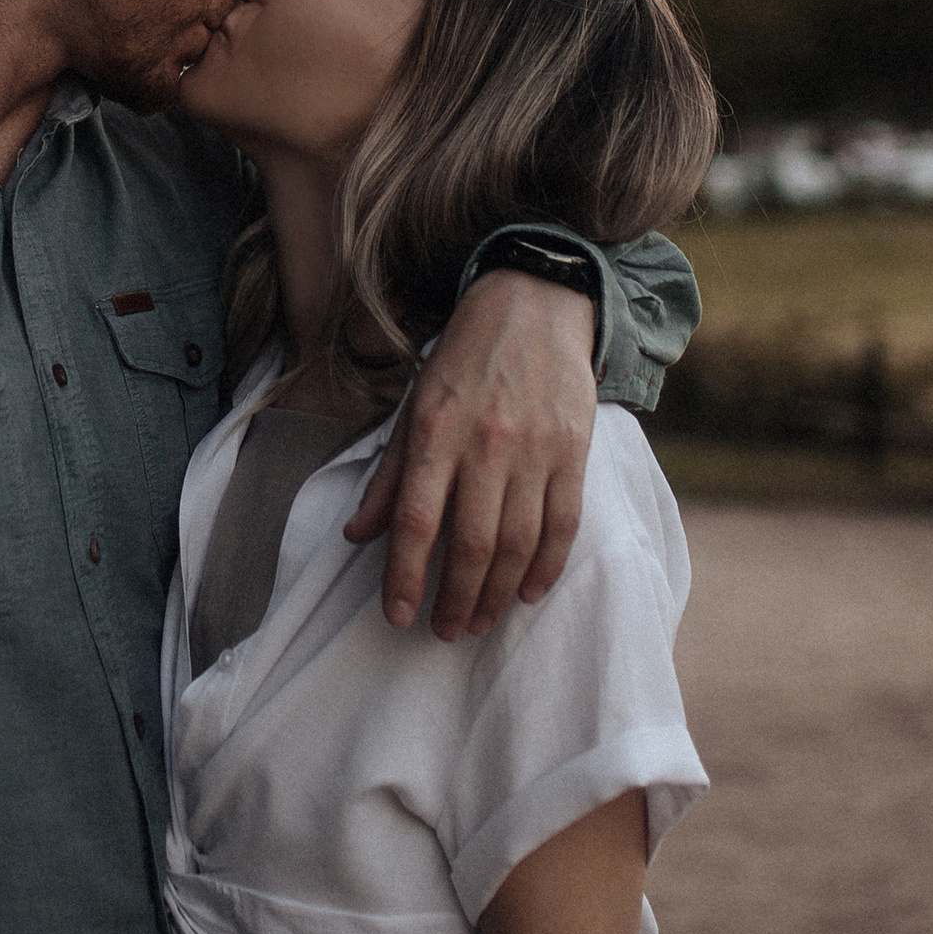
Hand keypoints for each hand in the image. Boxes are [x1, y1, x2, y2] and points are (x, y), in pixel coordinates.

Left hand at [344, 266, 595, 637]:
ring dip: (497, 595)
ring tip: (479, 621)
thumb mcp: (414, 404)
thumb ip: (390, 475)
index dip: (405, 578)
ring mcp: (535, 450)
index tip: (398, 616)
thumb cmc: (464, 357)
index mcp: (436, 431)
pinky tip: (528, 593)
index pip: (417, 522)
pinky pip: (563, 525)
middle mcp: (485, 444)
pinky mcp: (573, 451)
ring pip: (519, 545)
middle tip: (445, 630)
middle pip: (472, 546)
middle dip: (455, 600)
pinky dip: (546, 568)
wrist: (534, 302)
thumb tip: (358, 534)